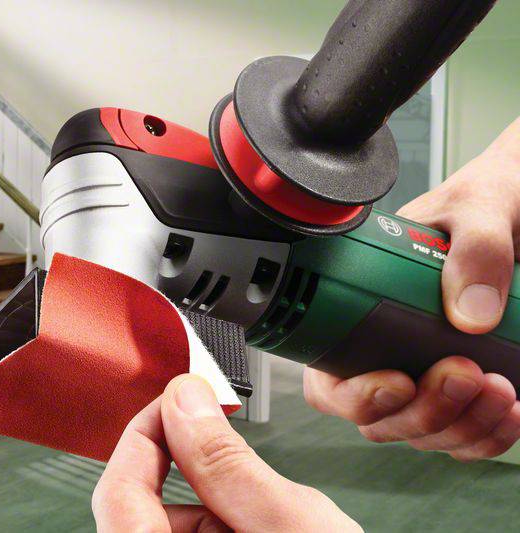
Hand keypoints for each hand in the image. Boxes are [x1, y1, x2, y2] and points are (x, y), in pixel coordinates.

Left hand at [93, 374, 360, 531]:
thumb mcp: (294, 524)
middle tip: (227, 438)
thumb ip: (228, 462)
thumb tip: (185, 402)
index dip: (145, 434)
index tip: (182, 400)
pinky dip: (219, 528)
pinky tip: (257, 531)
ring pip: (168, 530)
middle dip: (188, 471)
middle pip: (138, 512)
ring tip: (266, 517)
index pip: (118, 494)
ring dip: (209, 507)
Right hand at [304, 116, 519, 461]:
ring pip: (424, 434)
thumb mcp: (477, 207)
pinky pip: (465, 437)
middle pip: (379, 418)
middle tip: (462, 371)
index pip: (328, 378)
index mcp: (362, 306)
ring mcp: (426, 372)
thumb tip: (469, 314)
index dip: (353, 395)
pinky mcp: (467, 389)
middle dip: (423, 411)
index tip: (397, 380)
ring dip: (461, 426)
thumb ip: (475, 249)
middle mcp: (386, 348)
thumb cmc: (483, 199)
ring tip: (498, 389)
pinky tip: (509, 406)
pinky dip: (489, 435)